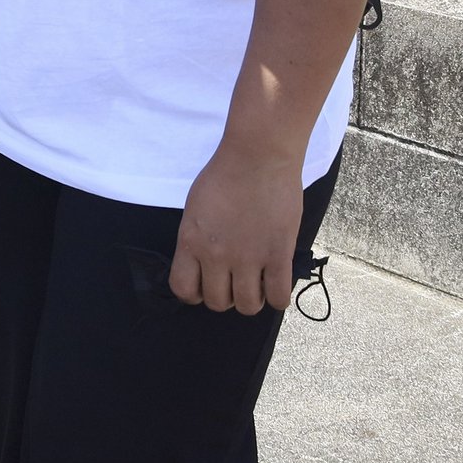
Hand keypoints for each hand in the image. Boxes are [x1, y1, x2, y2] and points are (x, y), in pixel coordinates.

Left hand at [170, 141, 305, 314]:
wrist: (257, 156)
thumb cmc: (224, 175)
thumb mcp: (195, 208)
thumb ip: (196, 238)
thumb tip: (202, 263)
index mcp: (191, 241)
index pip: (183, 289)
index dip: (194, 293)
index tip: (206, 283)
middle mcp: (216, 255)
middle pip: (217, 302)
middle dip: (226, 296)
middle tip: (235, 280)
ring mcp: (248, 258)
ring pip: (248, 306)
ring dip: (252, 299)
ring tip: (257, 282)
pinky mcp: (278, 255)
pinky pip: (279, 298)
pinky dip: (278, 298)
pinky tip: (276, 283)